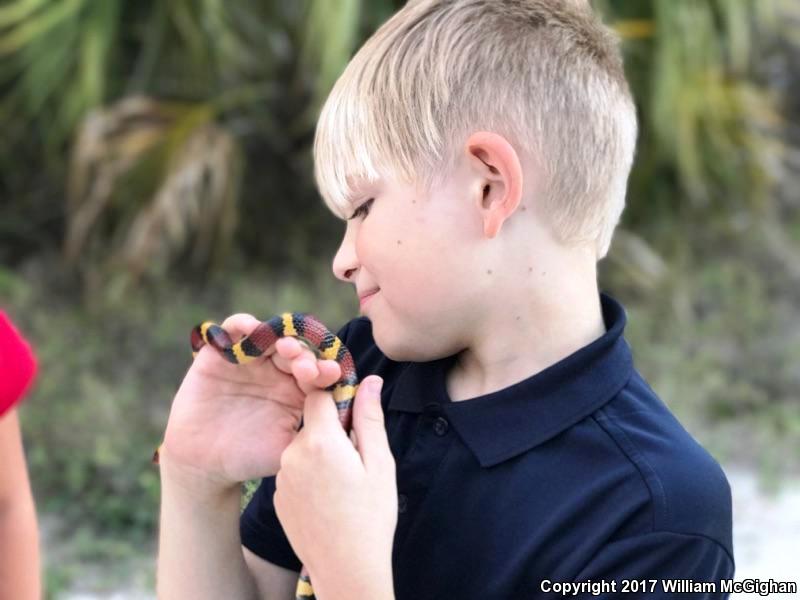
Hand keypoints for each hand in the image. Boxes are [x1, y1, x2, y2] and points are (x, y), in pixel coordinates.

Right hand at [159, 313, 342, 490]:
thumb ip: (315, 429)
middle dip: (305, 354)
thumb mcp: (290, 448)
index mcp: (297, 388)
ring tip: (287, 347)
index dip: (326, 368)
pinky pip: (233, 330)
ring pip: (270, 335)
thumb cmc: (251, 458)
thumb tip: (349, 415)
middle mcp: (276, 369)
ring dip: (281, 337)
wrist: (205, 465)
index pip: (317, 370)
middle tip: (308, 366)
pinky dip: (242, 324)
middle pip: (296, 349)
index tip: (332, 373)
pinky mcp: (221, 354)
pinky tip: (252, 328)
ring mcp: (250, 359)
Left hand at [274, 376, 396, 597]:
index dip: (336, 398)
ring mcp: (281, 477)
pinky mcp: (276, 498)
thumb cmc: (370, 517)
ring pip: (302, 448)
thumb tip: (370, 380)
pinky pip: (294, 471)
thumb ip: (370, 418)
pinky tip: (327, 499)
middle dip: (332, 431)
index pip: (318, 395)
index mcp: (320, 441)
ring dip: (320, 454)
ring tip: (342, 483)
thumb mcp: (380, 464)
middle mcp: (292, 454)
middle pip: (311, 423)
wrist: (345, 569)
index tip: (353, 413)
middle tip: (355, 458)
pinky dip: (309, 476)